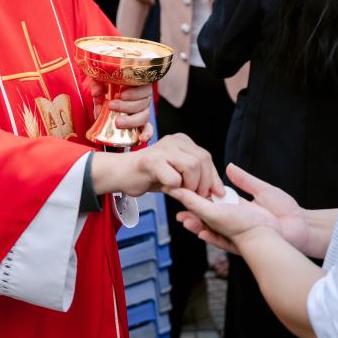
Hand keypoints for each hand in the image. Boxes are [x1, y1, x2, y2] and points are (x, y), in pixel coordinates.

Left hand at [87, 81, 152, 143]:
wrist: (104, 106)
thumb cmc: (105, 92)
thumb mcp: (100, 87)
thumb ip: (97, 85)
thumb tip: (96, 91)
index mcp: (137, 86)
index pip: (144, 87)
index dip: (135, 92)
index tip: (121, 95)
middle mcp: (143, 98)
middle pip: (143, 102)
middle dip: (127, 106)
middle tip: (111, 106)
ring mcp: (143, 112)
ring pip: (144, 116)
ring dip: (131, 120)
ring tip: (117, 122)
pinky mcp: (141, 125)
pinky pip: (148, 130)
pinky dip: (147, 134)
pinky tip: (141, 138)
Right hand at [91, 133, 222, 198]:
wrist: (120, 173)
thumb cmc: (150, 175)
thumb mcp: (176, 173)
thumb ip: (193, 177)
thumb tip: (216, 192)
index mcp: (182, 141)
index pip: (206, 157)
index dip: (214, 177)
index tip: (217, 193)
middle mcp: (174, 140)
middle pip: (202, 160)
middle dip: (204, 183)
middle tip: (198, 197)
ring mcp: (162, 149)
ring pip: (191, 167)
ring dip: (190, 186)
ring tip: (181, 193)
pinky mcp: (152, 161)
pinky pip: (174, 178)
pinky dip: (174, 189)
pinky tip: (166, 189)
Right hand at [172, 163, 310, 255]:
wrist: (302, 228)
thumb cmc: (286, 211)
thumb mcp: (263, 190)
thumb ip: (245, 180)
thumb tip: (228, 167)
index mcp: (239, 209)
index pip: (214, 204)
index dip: (199, 199)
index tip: (184, 192)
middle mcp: (235, 222)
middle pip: (208, 219)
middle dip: (192, 216)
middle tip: (178, 212)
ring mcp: (239, 234)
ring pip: (213, 231)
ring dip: (198, 227)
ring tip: (184, 221)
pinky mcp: (244, 243)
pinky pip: (224, 241)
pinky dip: (212, 237)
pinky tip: (201, 232)